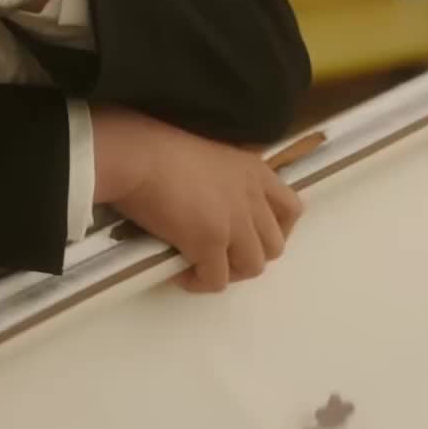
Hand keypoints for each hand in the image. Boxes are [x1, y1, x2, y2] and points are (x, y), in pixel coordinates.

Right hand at [91, 108, 301, 292]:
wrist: (136, 154)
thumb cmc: (158, 146)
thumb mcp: (207, 155)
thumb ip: (222, 179)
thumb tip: (209, 205)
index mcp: (254, 171)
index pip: (291, 209)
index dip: (278, 230)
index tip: (254, 237)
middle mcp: (252, 197)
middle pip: (275, 245)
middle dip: (250, 255)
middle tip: (222, 256)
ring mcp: (234, 222)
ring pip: (252, 267)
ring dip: (229, 272)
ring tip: (202, 266)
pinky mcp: (210, 242)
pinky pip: (216, 281)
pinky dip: (199, 282)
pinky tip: (178, 272)